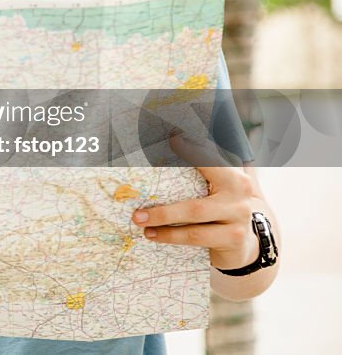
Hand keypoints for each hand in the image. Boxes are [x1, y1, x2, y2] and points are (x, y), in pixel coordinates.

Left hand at [132, 133, 260, 269]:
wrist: (244, 242)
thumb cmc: (221, 207)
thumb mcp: (218, 186)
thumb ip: (204, 166)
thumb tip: (172, 141)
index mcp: (234, 177)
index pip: (211, 161)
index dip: (193, 151)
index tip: (172, 139)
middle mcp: (239, 195)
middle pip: (197, 200)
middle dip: (164, 207)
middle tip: (136, 209)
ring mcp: (238, 220)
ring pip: (195, 220)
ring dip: (163, 220)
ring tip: (139, 220)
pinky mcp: (233, 240)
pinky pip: (197, 238)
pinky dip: (172, 236)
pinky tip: (153, 235)